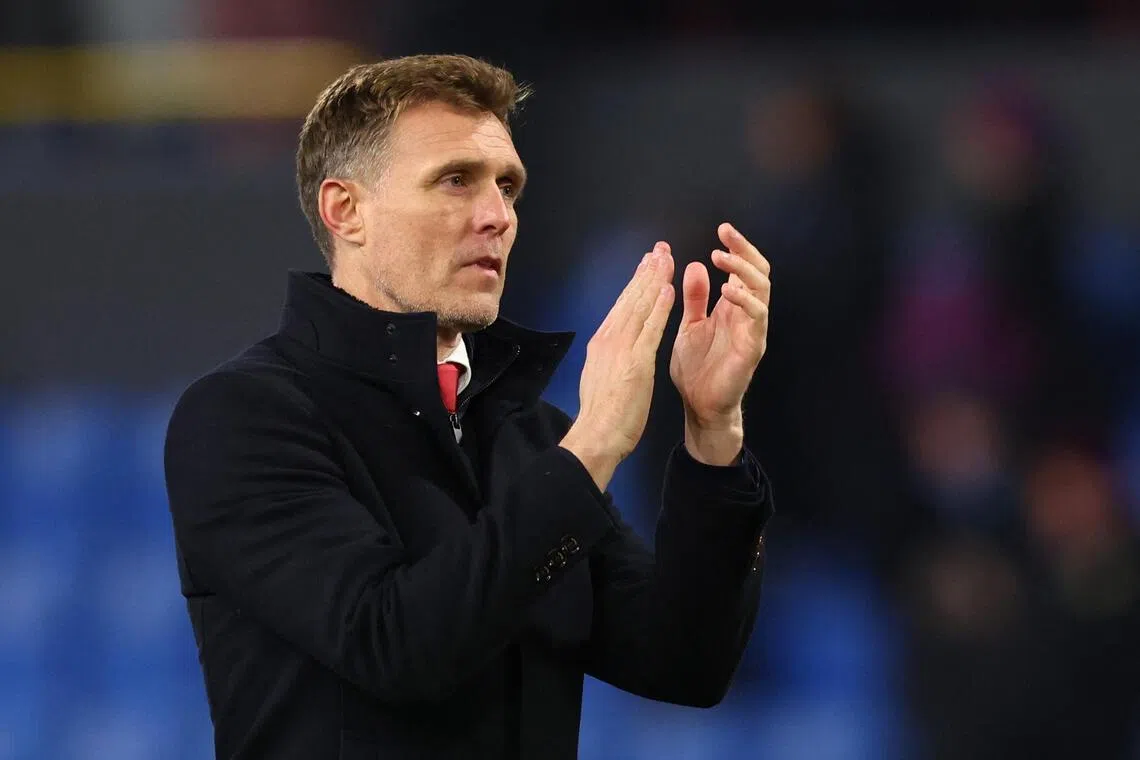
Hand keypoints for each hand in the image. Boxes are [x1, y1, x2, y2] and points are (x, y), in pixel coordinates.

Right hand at [560, 242, 674, 490]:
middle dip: (646, 272)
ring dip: (654, 280)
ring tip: (666, 258)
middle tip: (659, 249)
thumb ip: (609, 358)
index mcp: (602, 343)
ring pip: (639, 306)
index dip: (636, 284)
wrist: (597, 435)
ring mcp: (621, 349)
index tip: (646, 265)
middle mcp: (609, 339)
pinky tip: (668, 290)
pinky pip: (650, 328)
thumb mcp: (601, 377)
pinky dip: (659, 307)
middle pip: (630, 299)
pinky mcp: (635, 362)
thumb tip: (613, 349)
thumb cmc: (601, 415)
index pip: (622, 306)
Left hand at [670, 223, 769, 458]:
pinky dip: (745, 301)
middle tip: (726, 234)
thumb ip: (695, 297)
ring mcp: (752, 330)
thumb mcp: (690, 325)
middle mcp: (746, 315)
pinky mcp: (752, 348)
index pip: (742, 269)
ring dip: (743, 270)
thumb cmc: (697, 368)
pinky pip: (757, 318)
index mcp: (731, 307)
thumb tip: (698, 264)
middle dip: (745, 250)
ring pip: (762, 290)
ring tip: (722, 256)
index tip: (722, 230)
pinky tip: (728, 291)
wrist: (699, 406)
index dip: (737, 248)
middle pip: (757, 273)